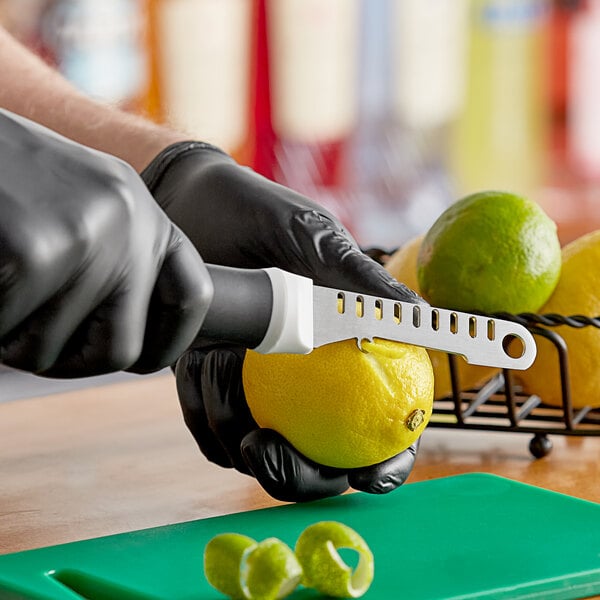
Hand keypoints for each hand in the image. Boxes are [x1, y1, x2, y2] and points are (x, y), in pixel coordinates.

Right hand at [0, 111, 211, 376]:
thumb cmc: (7, 182)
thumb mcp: (82, 210)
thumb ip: (115, 262)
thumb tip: (136, 347)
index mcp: (145, 214)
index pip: (192, 296)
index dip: (169, 342)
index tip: (138, 360)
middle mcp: (130, 221)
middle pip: (120, 349)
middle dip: (69, 361)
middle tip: (28, 333)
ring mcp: (87, 233)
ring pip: (50, 352)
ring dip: (12, 339)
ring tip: (1, 283)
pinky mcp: (34, 250)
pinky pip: (6, 331)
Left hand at [142, 142, 423, 500]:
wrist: (190, 201)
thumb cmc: (259, 214)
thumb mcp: (315, 240)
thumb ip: (360, 281)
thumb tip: (419, 317)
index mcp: (339, 349)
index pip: (378, 418)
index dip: (384, 458)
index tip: (370, 474)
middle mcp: (300, 376)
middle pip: (315, 455)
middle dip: (298, 475)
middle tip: (269, 453)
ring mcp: (253, 383)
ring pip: (256, 449)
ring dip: (241, 441)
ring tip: (226, 396)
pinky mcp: (206, 379)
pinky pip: (208, 427)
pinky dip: (205, 418)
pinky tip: (201, 376)